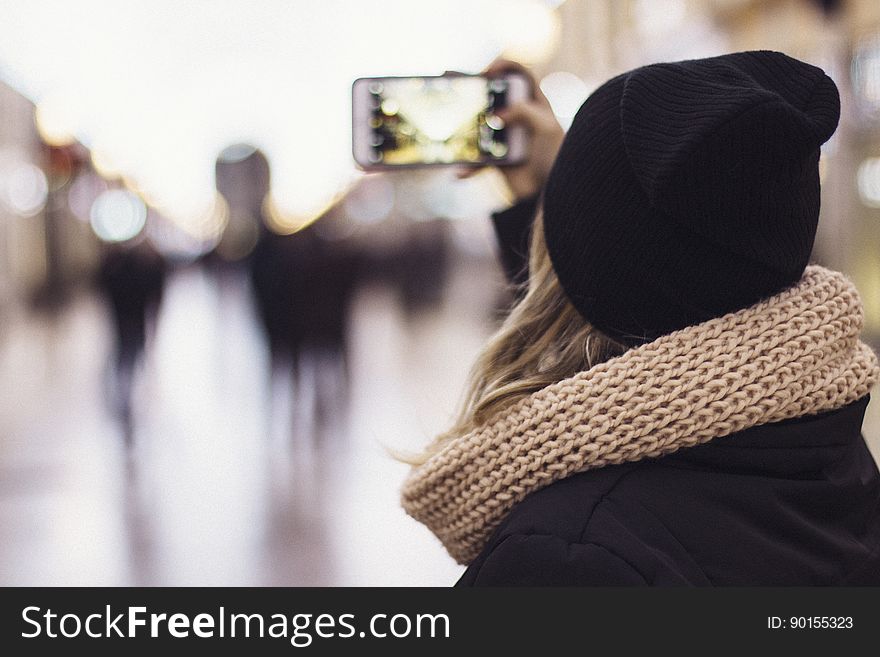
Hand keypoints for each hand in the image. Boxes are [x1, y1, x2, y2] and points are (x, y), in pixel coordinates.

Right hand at [459, 59, 564, 201]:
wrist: (549, 194)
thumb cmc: (556, 159)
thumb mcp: (547, 129)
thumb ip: (526, 113)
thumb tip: (496, 116)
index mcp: (535, 103)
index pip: (519, 75)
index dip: (503, 66)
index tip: (487, 72)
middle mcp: (518, 116)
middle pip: (492, 95)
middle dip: (473, 89)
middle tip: (456, 87)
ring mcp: (505, 136)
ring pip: (478, 124)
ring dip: (462, 124)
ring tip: (446, 122)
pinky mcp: (495, 157)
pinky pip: (476, 158)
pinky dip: (467, 166)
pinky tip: (460, 172)